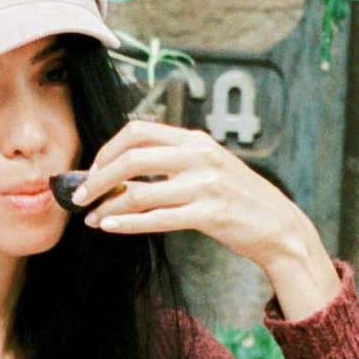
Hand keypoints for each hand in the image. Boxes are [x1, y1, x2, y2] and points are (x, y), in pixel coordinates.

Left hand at [73, 121, 341, 314]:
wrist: (279, 227)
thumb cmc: (238, 200)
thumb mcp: (208, 168)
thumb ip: (173, 163)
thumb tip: (122, 174)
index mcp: (195, 140)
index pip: (138, 131)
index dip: (107, 149)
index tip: (92, 170)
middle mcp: (199, 156)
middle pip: (132, 157)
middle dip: (97, 178)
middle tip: (80, 196)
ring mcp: (205, 184)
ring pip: (140, 192)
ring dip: (107, 207)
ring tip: (91, 219)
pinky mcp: (210, 214)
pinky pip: (157, 218)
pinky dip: (128, 224)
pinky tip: (110, 227)